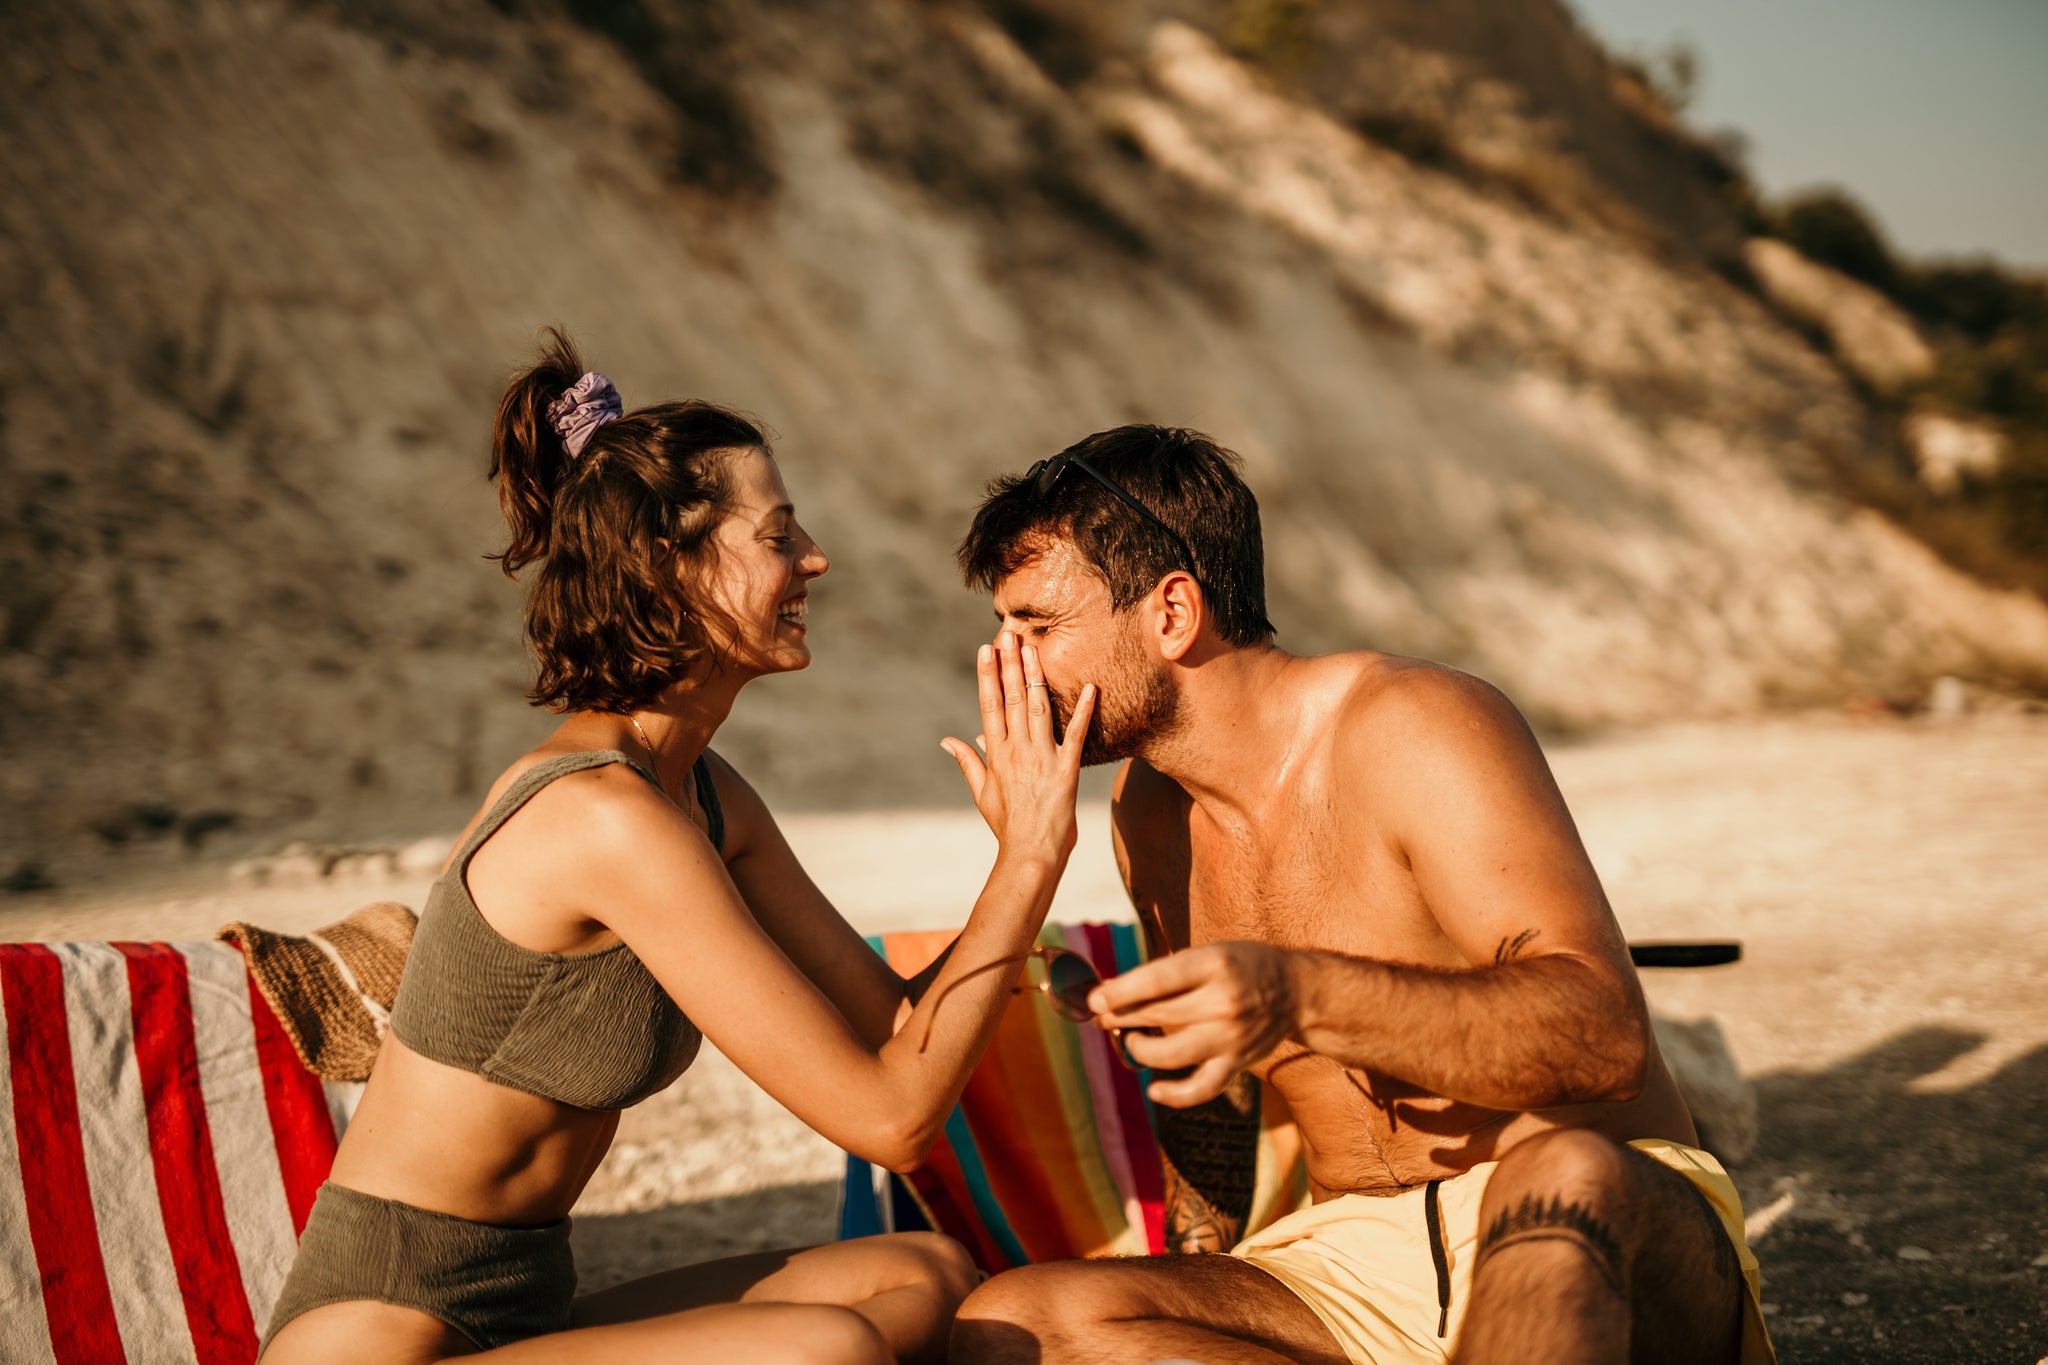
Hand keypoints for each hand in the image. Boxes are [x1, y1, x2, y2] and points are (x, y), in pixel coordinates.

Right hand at [941, 631, 1096, 860]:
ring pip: (1037, 708)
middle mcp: (1016, 751)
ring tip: (1034, 647)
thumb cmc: (1008, 826)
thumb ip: (969, 762)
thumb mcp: (982, 793)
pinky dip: (1084, 710)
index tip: (986, 650)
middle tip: (1008, 633)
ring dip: (1035, 676)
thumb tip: (949, 740)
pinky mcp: (1066, 770)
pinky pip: (1075, 734)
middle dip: (1009, 664)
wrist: (1031, 854)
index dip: (988, 676)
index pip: (989, 706)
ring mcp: (1041, 759)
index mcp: (996, 754)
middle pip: (1011, 699)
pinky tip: (1092, 687)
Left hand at [1087, 942, 1297, 1106]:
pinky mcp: (1237, 1063)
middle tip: (1102, 1016)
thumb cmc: (1241, 966)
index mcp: (1215, 965)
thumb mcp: (1208, 953)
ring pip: (1170, 1055)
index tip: (1094, 999)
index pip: (1158, 980)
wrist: (1296, 991)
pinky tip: (1154, 1089)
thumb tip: (1114, 994)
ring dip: (1140, 1050)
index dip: (1121, 991)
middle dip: (1121, 1017)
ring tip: (1131, 1040)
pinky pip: (1200, 1089)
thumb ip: (1168, 972)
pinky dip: (1173, 1095)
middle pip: (1158, 1015)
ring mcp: (1231, 1037)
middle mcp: (1224, 1002)